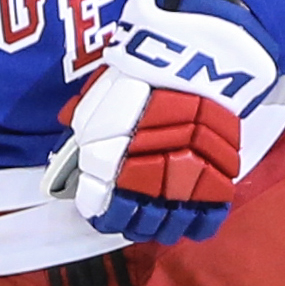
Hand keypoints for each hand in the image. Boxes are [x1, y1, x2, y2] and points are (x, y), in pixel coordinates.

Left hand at [46, 0, 280, 244]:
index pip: (98, 208)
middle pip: (134, 222)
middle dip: (132, 222)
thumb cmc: (142, 72)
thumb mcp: (100, 92)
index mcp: (106, 164)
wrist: (196, 58)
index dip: (100, 213)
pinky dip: (200, 224)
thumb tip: (67, 125)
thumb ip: (84, 118)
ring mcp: (180, 183)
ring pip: (169, 225)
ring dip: (162, 227)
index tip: (104, 210)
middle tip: (134, 214)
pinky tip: (193, 223)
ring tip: (162, 220)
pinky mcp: (217, 180)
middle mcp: (140, 181)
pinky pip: (208, 216)